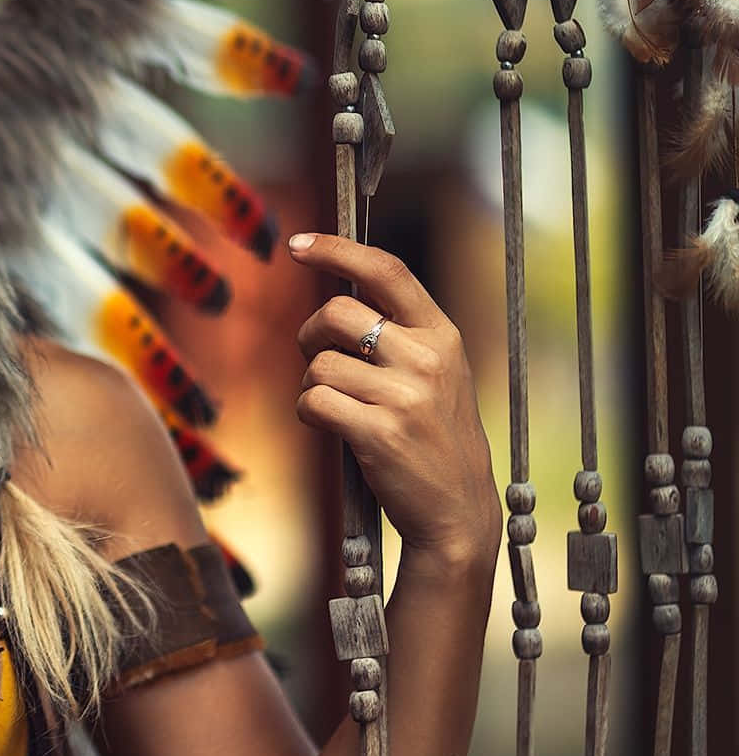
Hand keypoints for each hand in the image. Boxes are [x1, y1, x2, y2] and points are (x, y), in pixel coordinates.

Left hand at [288, 232, 502, 560]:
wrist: (457, 512)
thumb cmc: (433, 439)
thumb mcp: (435, 376)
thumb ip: (398, 337)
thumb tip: (336, 302)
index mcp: (442, 335)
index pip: (387, 271)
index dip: (337, 250)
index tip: (299, 244)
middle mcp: (426, 358)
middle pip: (336, 313)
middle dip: (310, 334)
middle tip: (315, 357)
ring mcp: (404, 396)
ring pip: (318, 365)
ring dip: (312, 386)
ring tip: (340, 409)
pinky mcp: (378, 433)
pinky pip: (312, 402)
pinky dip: (309, 414)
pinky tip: (334, 428)